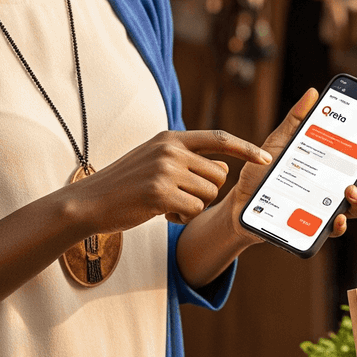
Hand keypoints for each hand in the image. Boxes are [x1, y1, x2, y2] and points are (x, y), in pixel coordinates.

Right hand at [70, 130, 271, 234]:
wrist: (89, 202)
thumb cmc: (127, 184)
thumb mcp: (156, 159)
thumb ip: (188, 159)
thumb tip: (224, 170)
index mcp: (171, 138)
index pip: (219, 138)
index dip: (246, 149)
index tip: (266, 158)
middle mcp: (171, 150)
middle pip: (218, 176)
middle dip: (205, 191)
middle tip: (177, 195)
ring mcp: (165, 171)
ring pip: (208, 195)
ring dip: (191, 206)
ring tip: (164, 203)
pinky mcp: (160, 194)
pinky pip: (193, 211)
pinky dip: (181, 217)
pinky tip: (160, 213)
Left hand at [226, 88, 356, 241]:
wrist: (240, 201)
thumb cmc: (262, 170)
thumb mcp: (279, 142)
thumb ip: (296, 120)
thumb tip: (312, 93)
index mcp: (331, 165)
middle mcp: (335, 186)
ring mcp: (327, 207)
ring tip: (350, 190)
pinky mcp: (314, 226)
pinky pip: (334, 230)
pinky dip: (339, 225)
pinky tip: (336, 218)